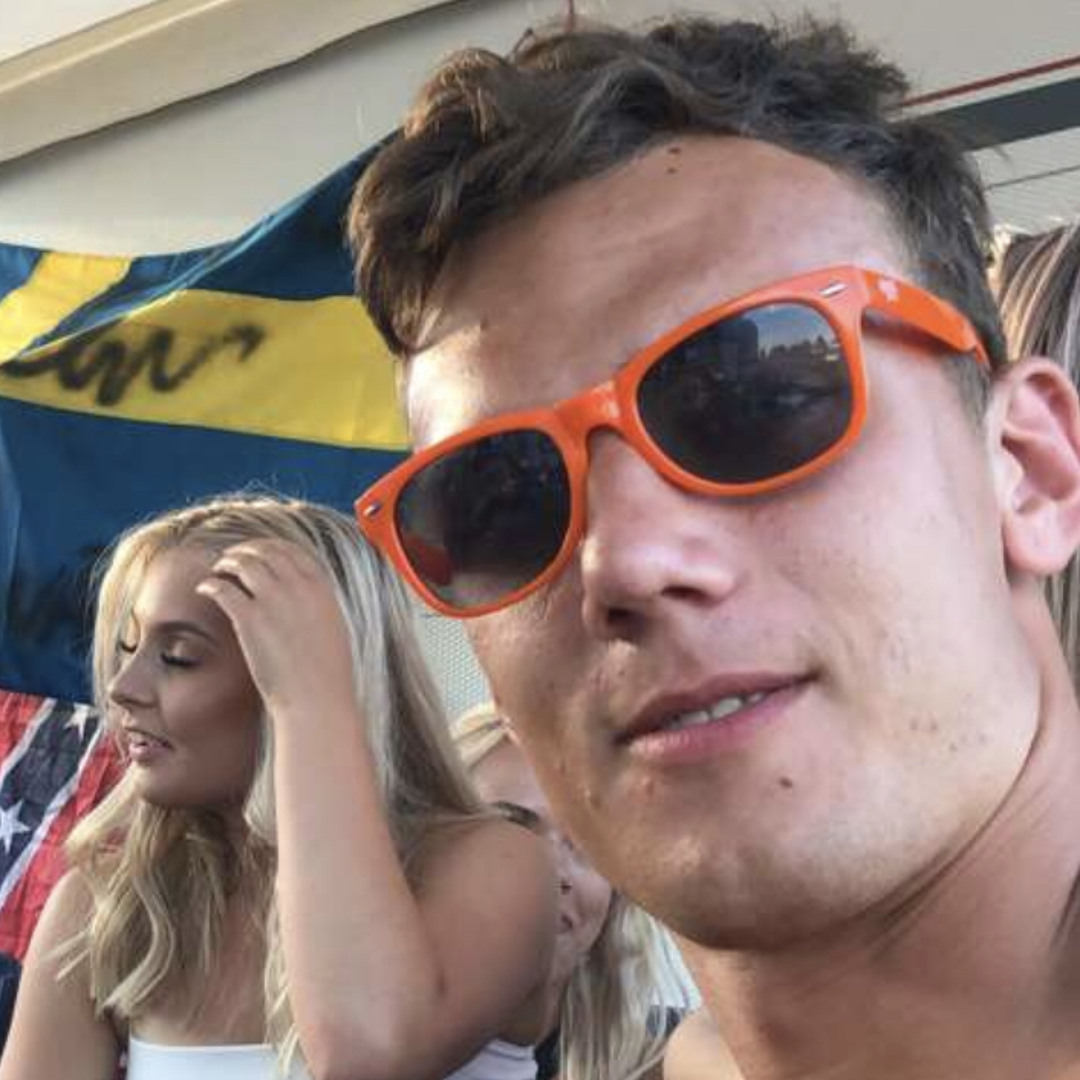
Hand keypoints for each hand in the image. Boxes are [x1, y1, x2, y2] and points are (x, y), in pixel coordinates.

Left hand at [196, 539, 356, 720]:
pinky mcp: (250, 619)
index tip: (259, 552)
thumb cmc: (326, 675)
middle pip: (265, 551)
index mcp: (321, 587)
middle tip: (231, 556)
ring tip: (218, 569)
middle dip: (245, 550)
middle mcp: (298, 587)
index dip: (271, 547)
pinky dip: (211, 584)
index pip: (292, 551)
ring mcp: (274, 600)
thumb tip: (304, 600)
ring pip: (243, 563)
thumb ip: (318, 605)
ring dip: (227, 562)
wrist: (316, 699)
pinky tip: (205, 588)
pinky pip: (223, 588)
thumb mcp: (333, 628)